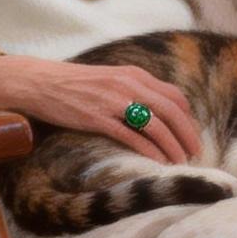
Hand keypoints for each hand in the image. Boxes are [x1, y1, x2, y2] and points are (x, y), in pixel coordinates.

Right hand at [0, 55, 202, 165]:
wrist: (40, 82)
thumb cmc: (75, 84)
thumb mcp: (111, 79)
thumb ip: (134, 90)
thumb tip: (157, 112)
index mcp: (134, 75)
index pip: (174, 96)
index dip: (189, 118)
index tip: (193, 136)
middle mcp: (128, 85)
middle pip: (171, 111)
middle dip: (188, 135)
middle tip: (196, 153)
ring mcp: (113, 101)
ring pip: (156, 125)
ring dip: (172, 146)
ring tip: (179, 162)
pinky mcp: (98, 118)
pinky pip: (131, 136)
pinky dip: (149, 151)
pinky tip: (157, 162)